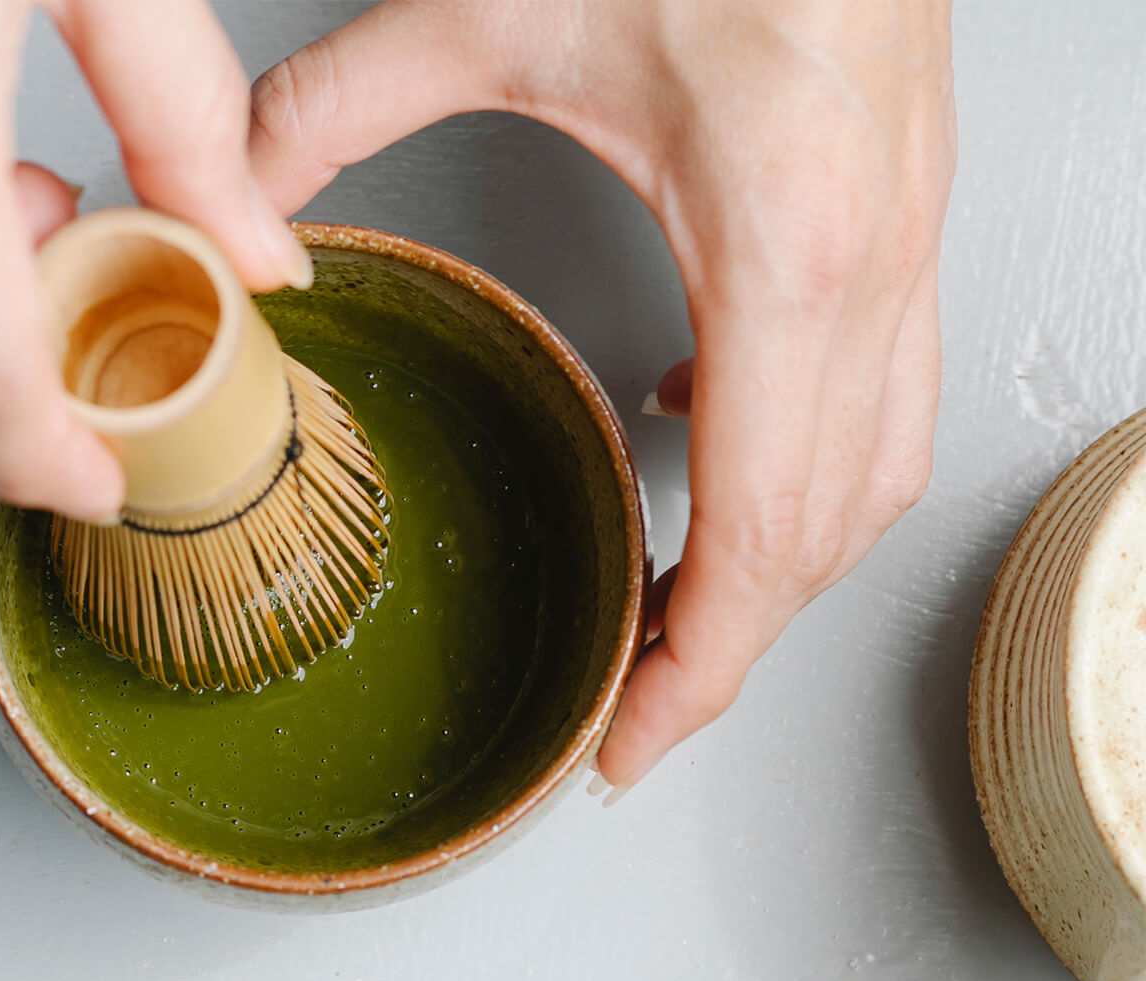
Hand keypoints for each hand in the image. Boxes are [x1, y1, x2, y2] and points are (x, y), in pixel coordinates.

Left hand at [249, 0, 956, 797]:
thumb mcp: (492, 6)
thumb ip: (335, 106)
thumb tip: (237, 191)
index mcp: (784, 243)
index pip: (765, 524)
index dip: (704, 666)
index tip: (629, 742)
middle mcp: (873, 268)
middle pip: (825, 534)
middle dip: (732, 648)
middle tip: (632, 710)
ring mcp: (908, 247)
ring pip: (875, 478)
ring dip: (780, 567)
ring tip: (676, 613)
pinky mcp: (901, 222)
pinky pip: (877, 393)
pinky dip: (802, 460)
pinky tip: (696, 431)